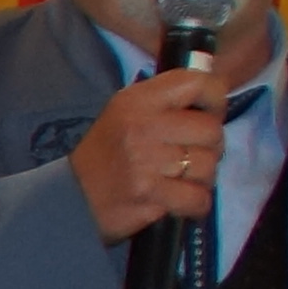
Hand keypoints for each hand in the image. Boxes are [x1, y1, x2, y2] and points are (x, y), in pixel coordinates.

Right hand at [70, 59, 229, 245]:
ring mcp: (146, 161)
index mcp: (138, 100)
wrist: (71, 198)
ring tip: (177, 180)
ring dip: (200, 179)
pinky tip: (178, 201)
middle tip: (188, 156)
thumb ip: (168, 101)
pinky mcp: (149, 194)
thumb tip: (216, 96)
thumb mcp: (127, 112)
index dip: (215, 101)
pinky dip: (194, 204)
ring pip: (208, 167)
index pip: (200, 84)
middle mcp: (143, 126)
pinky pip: (199, 198)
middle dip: (208, 148)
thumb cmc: (107, 153)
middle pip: (212, 131)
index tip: (206, 115)